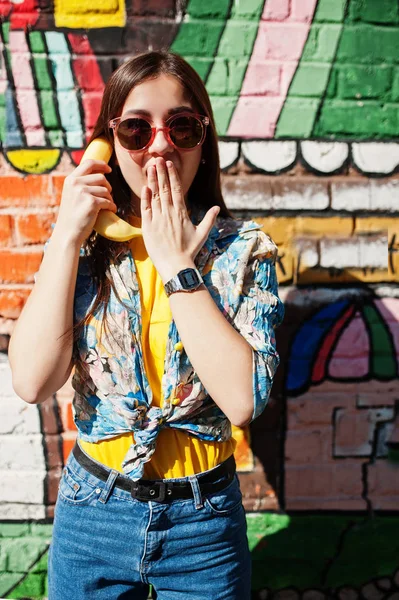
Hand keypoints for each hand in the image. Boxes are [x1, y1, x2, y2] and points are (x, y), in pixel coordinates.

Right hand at [55, 160, 116, 245]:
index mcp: (70, 179)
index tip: (109, 169)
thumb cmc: (72, 216)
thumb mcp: (72, 195)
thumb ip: (80, 184)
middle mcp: (75, 183)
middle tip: (108, 195)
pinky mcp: (91, 202)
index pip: (88, 163)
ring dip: (110, 198)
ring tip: (107, 205)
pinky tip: (111, 210)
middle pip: (101, 177)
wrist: (68, 233)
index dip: (101, 164)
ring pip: (106, 190)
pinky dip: (112, 206)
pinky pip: (108, 201)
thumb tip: (100, 175)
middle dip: (108, 187)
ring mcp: (83, 192)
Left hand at [140, 157, 219, 281]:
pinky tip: (145, 187)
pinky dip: (145, 197)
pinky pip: (146, 209)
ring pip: (154, 196)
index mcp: (182, 212)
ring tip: (151, 168)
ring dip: (153, 181)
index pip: (176, 189)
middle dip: (162, 173)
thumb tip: (217, 208)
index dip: (172, 175)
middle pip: (165, 188)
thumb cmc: (189, 251)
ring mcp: (158, 219)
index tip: (169, 164)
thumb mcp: (202, 234)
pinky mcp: (148, 226)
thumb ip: (209, 219)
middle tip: (158, 159)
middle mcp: (169, 213)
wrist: (175, 265)